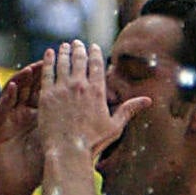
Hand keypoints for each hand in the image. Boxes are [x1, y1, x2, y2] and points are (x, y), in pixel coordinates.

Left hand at [28, 42, 146, 167]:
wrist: (68, 151)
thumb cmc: (92, 142)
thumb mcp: (114, 126)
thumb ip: (129, 109)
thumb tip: (148, 100)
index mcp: (97, 91)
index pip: (97, 65)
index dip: (95, 53)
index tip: (93, 46)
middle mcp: (80, 86)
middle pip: (79, 60)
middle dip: (79, 49)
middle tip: (76, 43)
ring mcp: (62, 89)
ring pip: (63, 63)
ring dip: (63, 52)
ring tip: (63, 46)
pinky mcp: (47, 95)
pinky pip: (47, 72)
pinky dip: (48, 60)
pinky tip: (48, 53)